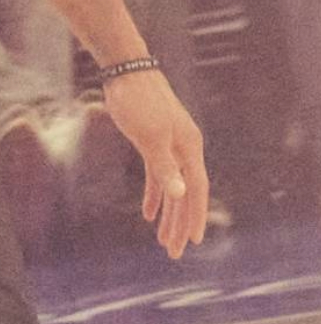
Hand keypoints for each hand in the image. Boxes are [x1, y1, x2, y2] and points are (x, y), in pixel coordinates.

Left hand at [100, 67, 209, 259]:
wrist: (126, 71)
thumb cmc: (138, 101)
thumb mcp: (150, 136)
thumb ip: (165, 167)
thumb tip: (181, 194)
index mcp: (189, 150)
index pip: (196, 191)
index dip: (194, 217)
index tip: (191, 242)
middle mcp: (184, 150)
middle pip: (185, 194)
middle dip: (179, 224)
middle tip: (173, 252)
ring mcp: (170, 146)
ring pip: (172, 188)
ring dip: (168, 215)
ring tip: (162, 240)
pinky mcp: (152, 142)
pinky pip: (158, 176)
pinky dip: (154, 195)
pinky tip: (149, 214)